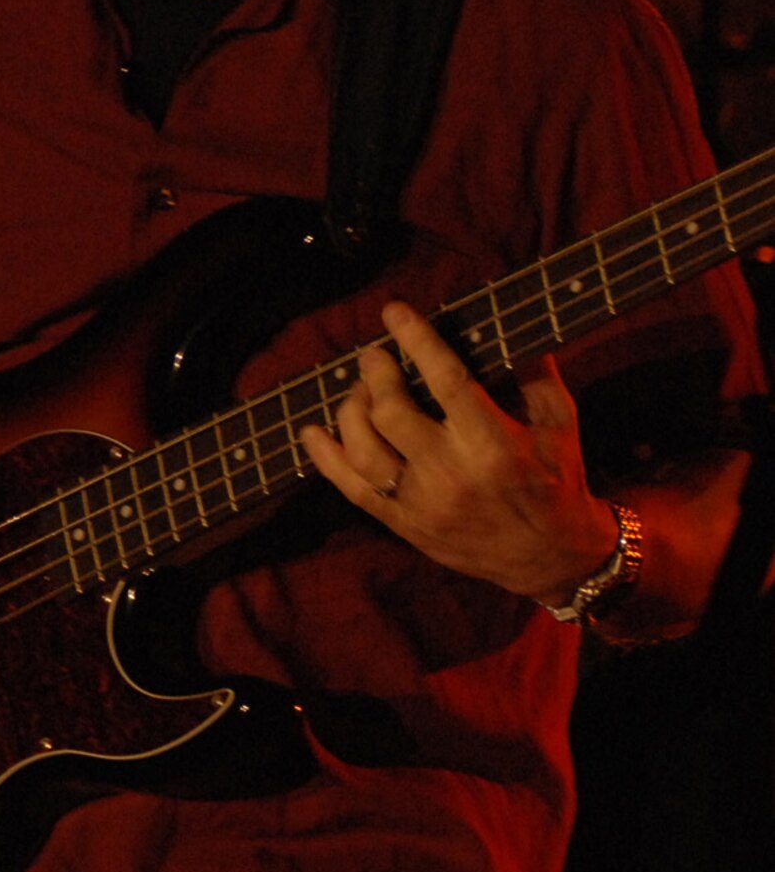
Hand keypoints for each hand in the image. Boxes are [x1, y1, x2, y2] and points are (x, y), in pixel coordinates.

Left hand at [299, 300, 616, 601]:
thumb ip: (535, 373)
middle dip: (375, 374)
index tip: (394, 311)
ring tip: (361, 392)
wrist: (549, 559)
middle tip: (374, 357)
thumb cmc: (556, 481)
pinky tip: (312, 432)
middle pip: (390, 413)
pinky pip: (352, 489)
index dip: (415, 340)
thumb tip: (505, 327)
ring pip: (362, 450)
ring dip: (351, 410)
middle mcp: (450, 474)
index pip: (444, 380)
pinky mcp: (403, 525)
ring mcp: (421, 504)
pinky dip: (325, 458)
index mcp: (492, 444)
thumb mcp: (559, 424)